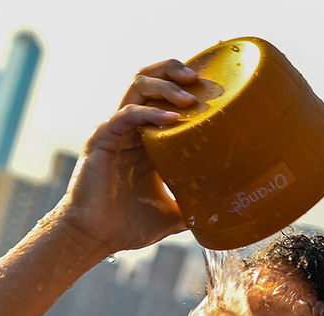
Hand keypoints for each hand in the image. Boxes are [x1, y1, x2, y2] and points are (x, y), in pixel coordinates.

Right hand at [54, 59, 199, 253]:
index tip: (214, 88)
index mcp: (147, 140)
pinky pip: (127, 114)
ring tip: (189, 98)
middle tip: (198, 78)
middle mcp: (132, 129)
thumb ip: (196, 208)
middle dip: (173, 70)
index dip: (185, 86)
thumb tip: (227, 216)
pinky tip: (173, 119)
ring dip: (165, 86)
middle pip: (150, 81)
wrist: (96, 238)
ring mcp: (116, 131)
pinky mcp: (102, 139)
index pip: (164, 97)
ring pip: (138, 87)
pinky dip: (151, 113)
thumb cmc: (128, 226)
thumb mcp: (173, 215)